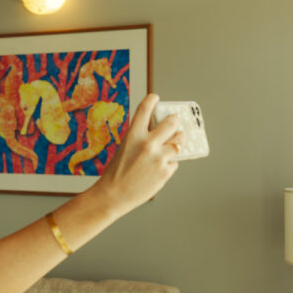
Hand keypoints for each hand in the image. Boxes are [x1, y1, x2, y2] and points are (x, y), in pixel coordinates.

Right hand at [95, 94, 180, 215]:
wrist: (114, 195)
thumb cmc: (115, 173)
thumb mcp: (124, 148)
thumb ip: (140, 139)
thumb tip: (159, 132)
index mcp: (133, 135)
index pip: (145, 109)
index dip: (152, 100)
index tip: (155, 97)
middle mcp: (148, 144)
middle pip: (171, 123)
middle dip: (175, 120)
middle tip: (175, 120)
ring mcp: (159, 158)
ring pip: (178, 142)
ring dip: (178, 140)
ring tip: (176, 140)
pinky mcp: (166, 171)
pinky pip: (174, 162)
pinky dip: (170, 162)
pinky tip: (161, 165)